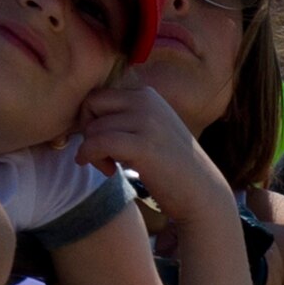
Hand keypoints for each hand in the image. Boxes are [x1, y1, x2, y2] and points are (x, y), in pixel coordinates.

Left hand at [75, 81, 231, 224]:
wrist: (200, 190)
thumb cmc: (169, 164)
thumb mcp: (149, 128)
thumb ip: (124, 116)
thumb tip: (83, 112)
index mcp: (147, 94)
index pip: (98, 95)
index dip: (92, 120)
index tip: (103, 142)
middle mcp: (146, 100)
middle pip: (91, 105)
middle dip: (88, 131)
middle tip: (100, 155)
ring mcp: (146, 121)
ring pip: (93, 128)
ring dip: (92, 151)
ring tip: (109, 167)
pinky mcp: (142, 144)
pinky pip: (98, 143)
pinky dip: (92, 158)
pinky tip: (108, 172)